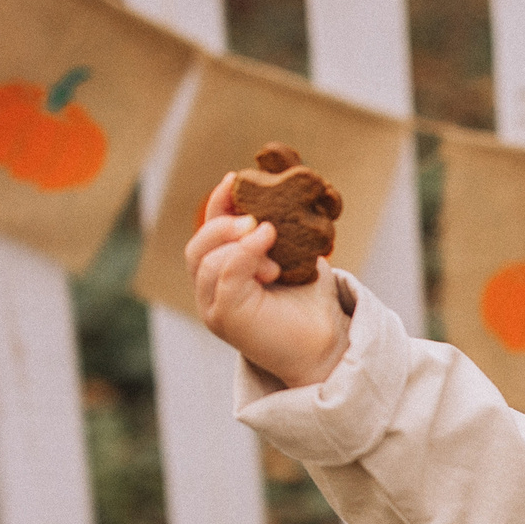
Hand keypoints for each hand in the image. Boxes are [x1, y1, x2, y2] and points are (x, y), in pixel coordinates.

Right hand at [184, 172, 349, 386]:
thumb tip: (278, 189)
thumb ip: (276, 227)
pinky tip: (268, 251)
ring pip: (206, 261)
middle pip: (196, 248)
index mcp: (223, 274)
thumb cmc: (311, 302)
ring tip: (271, 241)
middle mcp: (212, 292)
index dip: (216, 205)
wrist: (327, 344)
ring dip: (239, 243)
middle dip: (221, 224)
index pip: (207, 234)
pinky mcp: (224, 319)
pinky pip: (224, 277)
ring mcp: (214, 307)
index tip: (234, 179)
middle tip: (255, 218)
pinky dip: (243, 256)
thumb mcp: (293, 254)